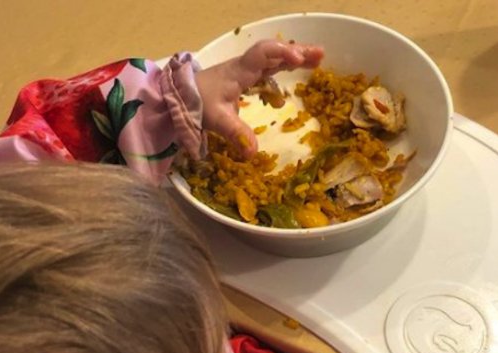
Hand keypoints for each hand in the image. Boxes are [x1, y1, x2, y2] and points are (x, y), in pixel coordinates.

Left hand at [195, 39, 323, 156]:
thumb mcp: (217, 121)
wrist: (177, 100)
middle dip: (298, 53)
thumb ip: (236, 135)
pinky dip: (281, 71)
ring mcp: (243, 72)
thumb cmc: (196, 104)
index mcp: (239, 72)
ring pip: (272, 60)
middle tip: (320, 56)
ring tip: (315, 63)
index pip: (263, 53)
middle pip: (274, 53)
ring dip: (293, 60)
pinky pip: (266, 70)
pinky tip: (291, 80)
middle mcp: (244, 67)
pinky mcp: (242, 80)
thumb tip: (254, 154)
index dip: (282, 53)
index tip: (298, 60)